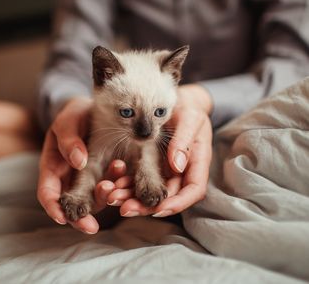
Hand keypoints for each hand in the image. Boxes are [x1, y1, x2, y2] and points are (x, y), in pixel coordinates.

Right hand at [37, 96, 125, 233]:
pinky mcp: (105, 174)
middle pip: (71, 205)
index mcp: (53, 167)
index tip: (63, 218)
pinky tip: (125, 176)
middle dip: (79, 218)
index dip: (53, 208)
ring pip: (93, 198)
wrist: (92, 110)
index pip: (48, 193)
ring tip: (114, 190)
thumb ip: (69, 140)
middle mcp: (70, 178)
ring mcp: (88, 178)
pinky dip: (117, 185)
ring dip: (103, 198)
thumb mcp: (67, 122)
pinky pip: (111, 185)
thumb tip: (79, 162)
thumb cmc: (74, 116)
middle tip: (92, 226)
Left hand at [105, 84, 212, 216]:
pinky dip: (127, 182)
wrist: (178, 101)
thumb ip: (184, 140)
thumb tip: (176, 166)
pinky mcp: (152, 163)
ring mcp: (166, 168)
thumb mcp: (189, 119)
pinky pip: (140, 177)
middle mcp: (182, 170)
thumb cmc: (188, 108)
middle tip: (124, 208)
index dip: (177, 203)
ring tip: (112, 197)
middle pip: (168, 196)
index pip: (193, 190)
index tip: (158, 209)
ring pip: (151, 190)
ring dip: (132, 197)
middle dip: (146, 206)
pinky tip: (112, 183)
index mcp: (197, 162)